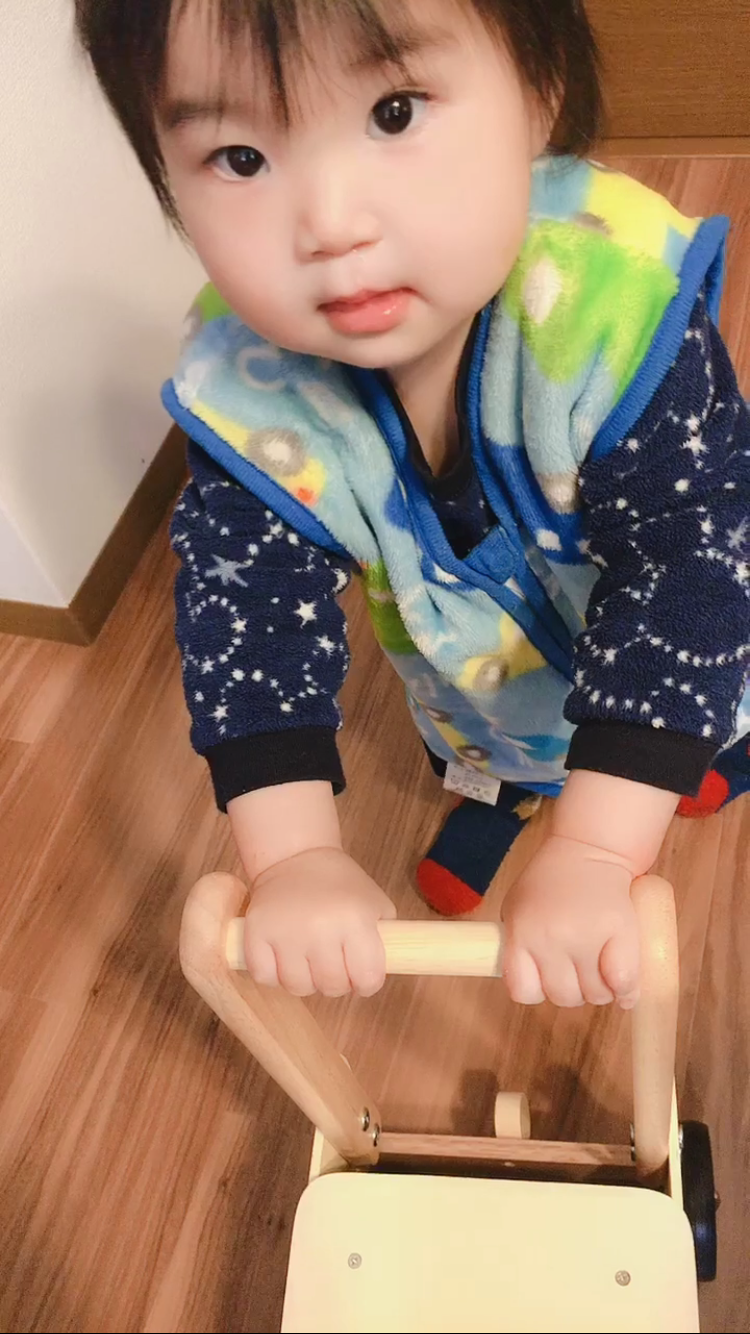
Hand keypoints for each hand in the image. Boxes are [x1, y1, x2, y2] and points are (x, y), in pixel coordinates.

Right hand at [243, 847, 395, 997]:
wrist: (296, 856)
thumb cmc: (340, 885)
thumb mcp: (375, 904)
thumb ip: (384, 941)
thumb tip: (377, 976)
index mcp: (355, 919)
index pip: (368, 980)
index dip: (367, 983)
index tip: (361, 974)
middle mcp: (320, 927)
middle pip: (332, 987)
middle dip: (336, 981)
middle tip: (332, 962)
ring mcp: (285, 931)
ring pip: (297, 987)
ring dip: (305, 980)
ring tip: (307, 959)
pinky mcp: (255, 931)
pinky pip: (264, 976)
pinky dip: (272, 974)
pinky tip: (282, 957)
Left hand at [501, 834, 639, 1008]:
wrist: (589, 850)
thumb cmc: (551, 881)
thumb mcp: (518, 907)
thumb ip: (517, 945)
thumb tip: (531, 988)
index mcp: (522, 932)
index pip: (523, 990)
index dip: (536, 989)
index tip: (545, 978)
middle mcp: (552, 937)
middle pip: (563, 996)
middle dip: (572, 990)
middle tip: (579, 969)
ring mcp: (587, 935)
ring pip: (595, 994)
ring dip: (600, 990)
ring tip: (601, 969)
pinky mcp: (621, 930)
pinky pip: (623, 981)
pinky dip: (626, 991)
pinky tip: (624, 987)